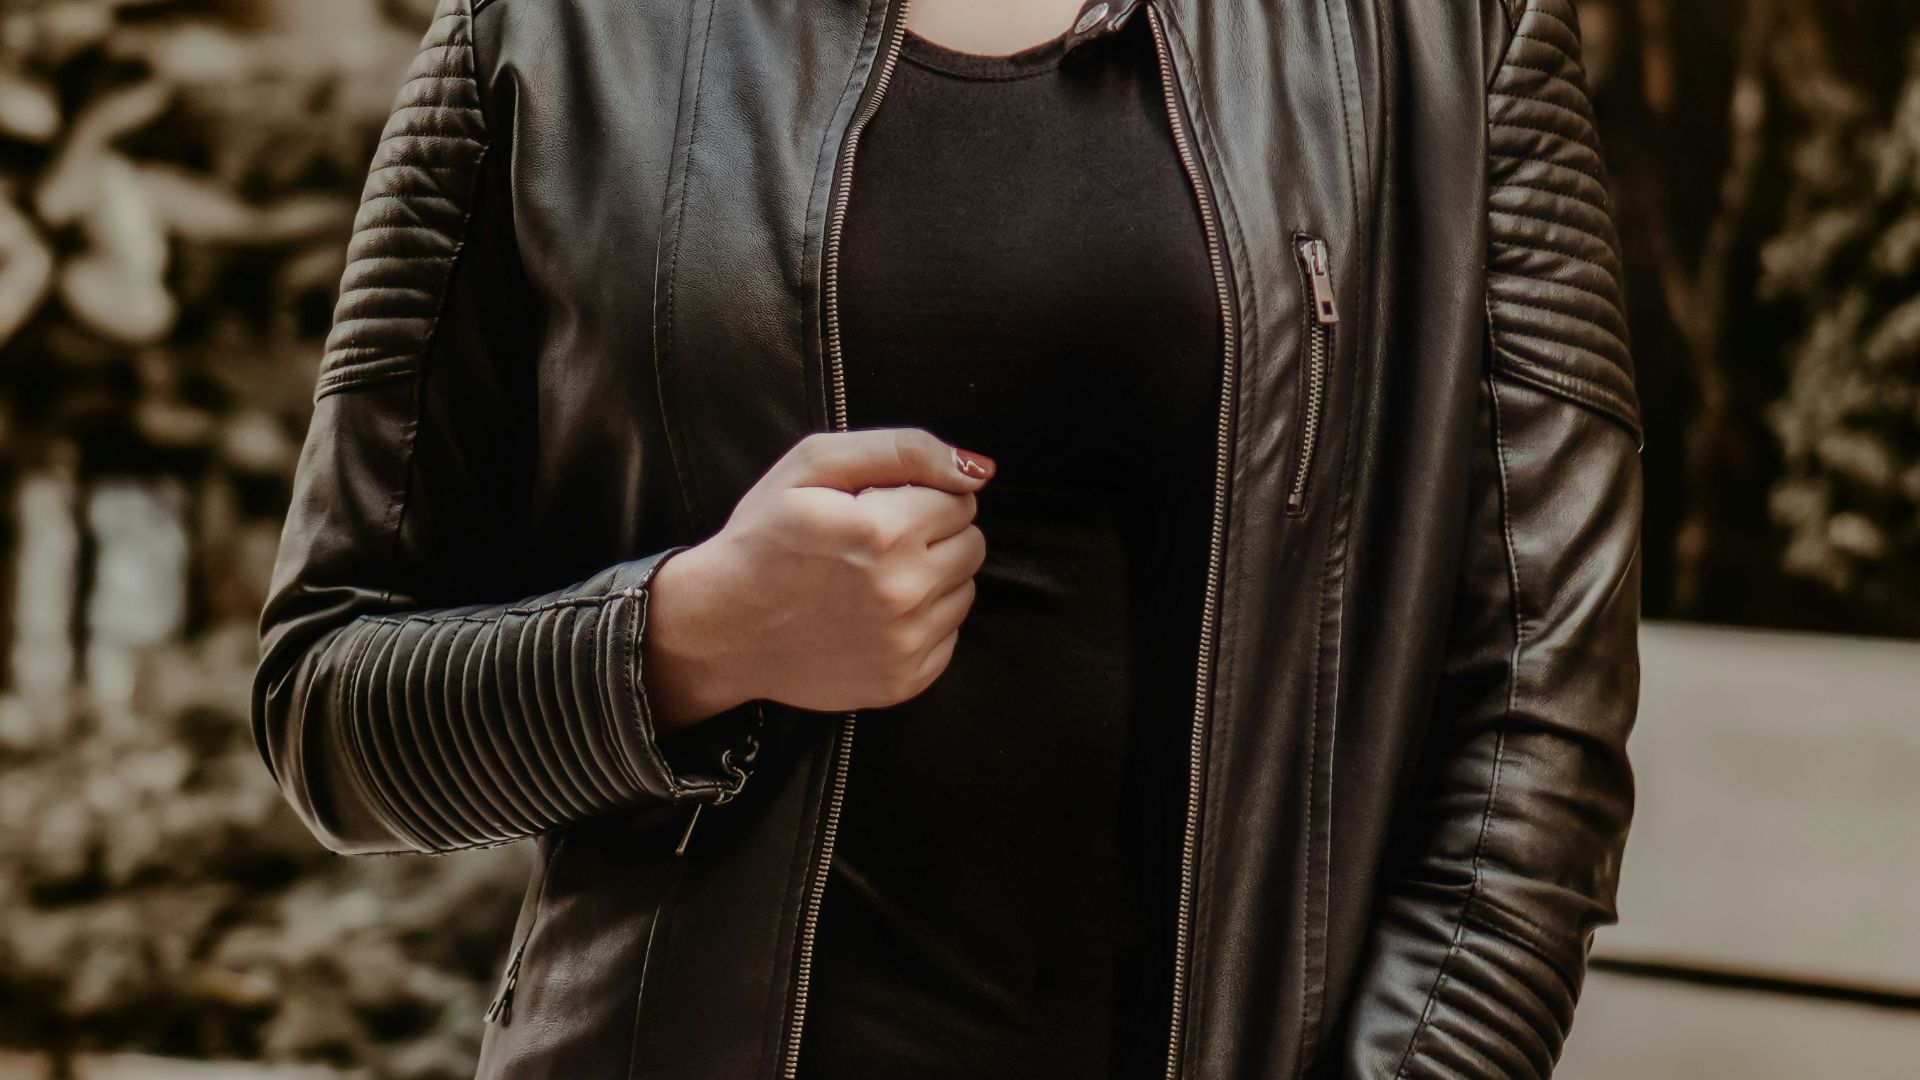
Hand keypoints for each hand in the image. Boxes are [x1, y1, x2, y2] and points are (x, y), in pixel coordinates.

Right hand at [642, 427, 994, 729]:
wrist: (721, 625)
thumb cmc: (765, 537)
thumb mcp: (814, 465)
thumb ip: (903, 451)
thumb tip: (978, 470)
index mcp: (885, 531)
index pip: (960, 498)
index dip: (919, 496)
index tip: (877, 508)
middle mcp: (904, 592)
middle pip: (972, 544)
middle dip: (934, 535)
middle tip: (877, 543)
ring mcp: (905, 643)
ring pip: (965, 590)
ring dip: (931, 578)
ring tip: (872, 579)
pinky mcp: (904, 681)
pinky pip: (950, 636)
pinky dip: (922, 622)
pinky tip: (873, 616)